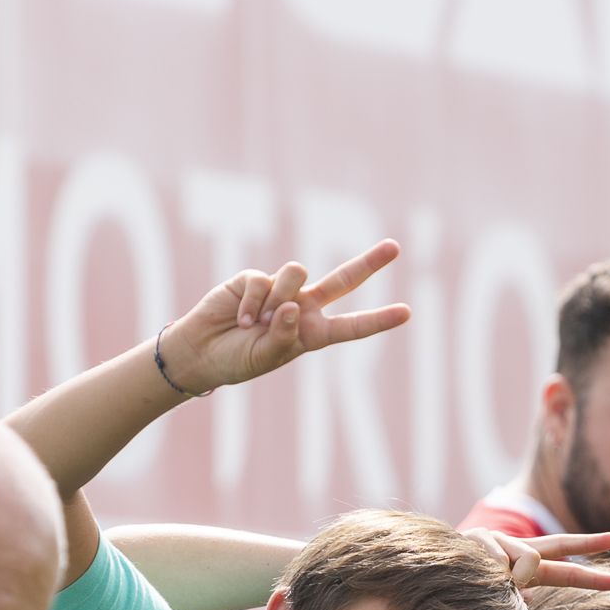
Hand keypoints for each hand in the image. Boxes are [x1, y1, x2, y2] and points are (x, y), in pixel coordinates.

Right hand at [159, 241, 409, 393]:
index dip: (377, 320)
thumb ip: (282, 336)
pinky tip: (238, 318)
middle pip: (342, 280)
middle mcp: (302, 308)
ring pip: (296, 273)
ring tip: (254, 322)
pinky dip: (250, 302)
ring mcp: (281, 290)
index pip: (350, 326)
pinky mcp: (256, 278)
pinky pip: (262, 280)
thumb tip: (293, 305)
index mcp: (312, 334)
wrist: (202, 351)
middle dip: (369, 263)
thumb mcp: (264, 358)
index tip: (407, 313)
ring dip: (275, 298)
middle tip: (395, 248)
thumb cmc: (237, 361)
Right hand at [461, 527, 609, 591]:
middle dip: (587, 544)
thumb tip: (531, 595)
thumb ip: (516, 597)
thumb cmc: (458, 592)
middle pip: (556, 546)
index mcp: (520, 565)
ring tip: (492, 582)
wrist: (422, 576)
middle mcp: (512, 549)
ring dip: (516, 577)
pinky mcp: (477, 539)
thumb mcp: (493, 597)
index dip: (590, 571)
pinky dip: (492, 574)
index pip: (561, 564)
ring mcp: (496, 541)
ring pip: (528, 560)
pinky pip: (499, 562)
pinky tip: (476, 574)